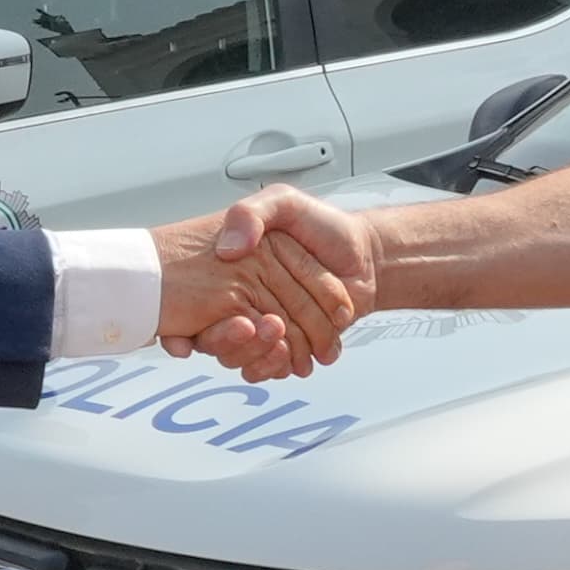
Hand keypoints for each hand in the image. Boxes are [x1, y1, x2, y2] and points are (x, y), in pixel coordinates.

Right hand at [163, 191, 371, 373]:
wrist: (366, 257)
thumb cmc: (325, 227)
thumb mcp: (284, 202)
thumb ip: (252, 214)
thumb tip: (229, 248)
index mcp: (231, 269)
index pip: (204, 306)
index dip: (213, 323)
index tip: (239, 322)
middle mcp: (240, 298)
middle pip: (222, 337)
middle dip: (240, 344)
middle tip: (265, 330)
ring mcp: (262, 323)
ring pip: (243, 356)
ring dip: (262, 359)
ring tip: (284, 349)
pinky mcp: (284, 344)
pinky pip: (268, 366)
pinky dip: (279, 368)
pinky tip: (296, 362)